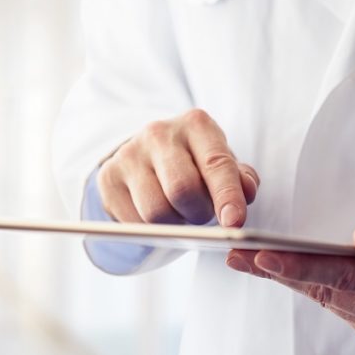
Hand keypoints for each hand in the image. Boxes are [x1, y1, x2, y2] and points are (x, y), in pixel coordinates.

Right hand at [98, 109, 259, 226]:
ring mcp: (129, 154)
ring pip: (156, 212)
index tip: (235, 223)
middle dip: (198, 214)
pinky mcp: (108, 177)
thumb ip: (239, 178)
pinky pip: (134, 223)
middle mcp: (159, 134)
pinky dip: (151, 230)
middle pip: (182, 190)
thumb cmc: (194, 161)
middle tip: (201, 215)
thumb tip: (246, 191)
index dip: (227, 196)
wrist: (148, 153)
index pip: (216, 165)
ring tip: (178, 212)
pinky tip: (156, 215)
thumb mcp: (220, 163)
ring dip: (174, 224)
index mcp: (196, 124)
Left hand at [225, 202, 354, 345]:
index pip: (344, 276)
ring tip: (246, 257)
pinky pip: (336, 305)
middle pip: (325, 289)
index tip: (262, 256)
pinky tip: (282, 270)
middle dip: (277, 270)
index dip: (300, 268)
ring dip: (287, 278)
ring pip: (325, 299)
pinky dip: (311, 286)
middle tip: (235, 251)